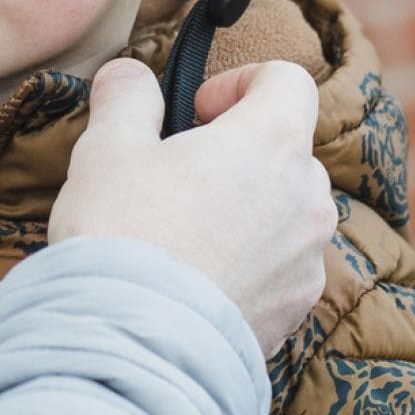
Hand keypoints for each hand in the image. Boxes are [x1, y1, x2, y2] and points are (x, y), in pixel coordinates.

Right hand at [50, 57, 335, 355]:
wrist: (134, 340)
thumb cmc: (122, 230)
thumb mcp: (107, 147)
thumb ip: (126, 96)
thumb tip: (129, 74)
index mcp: (271, 141)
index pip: (287, 80)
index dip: (238, 81)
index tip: (194, 111)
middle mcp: (307, 196)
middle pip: (287, 149)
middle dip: (237, 151)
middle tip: (176, 174)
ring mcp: (307, 258)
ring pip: (286, 211)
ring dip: (246, 208)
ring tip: (182, 233)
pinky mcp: (294, 309)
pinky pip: (280, 267)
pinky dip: (247, 262)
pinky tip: (193, 279)